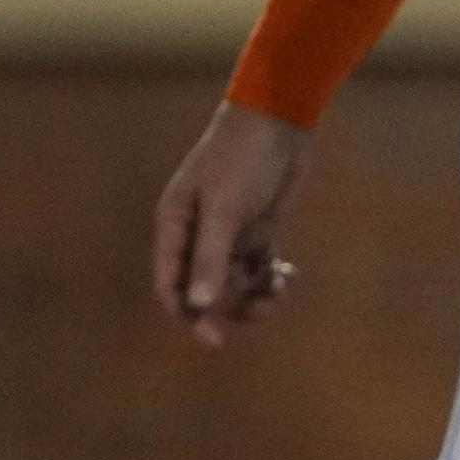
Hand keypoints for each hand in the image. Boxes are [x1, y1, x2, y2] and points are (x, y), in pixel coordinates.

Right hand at [152, 101, 312, 348]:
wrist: (280, 118)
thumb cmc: (242, 157)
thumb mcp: (226, 208)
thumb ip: (211, 257)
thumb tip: (198, 306)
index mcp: (174, 227)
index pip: (171, 286)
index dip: (188, 317)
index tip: (214, 341)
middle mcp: (197, 234)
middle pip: (206, 290)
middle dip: (230, 302)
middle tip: (261, 301)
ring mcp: (229, 232)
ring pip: (235, 281)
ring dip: (255, 294)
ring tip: (278, 290)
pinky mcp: (258, 228)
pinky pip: (260, 267)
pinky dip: (272, 277)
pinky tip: (287, 276)